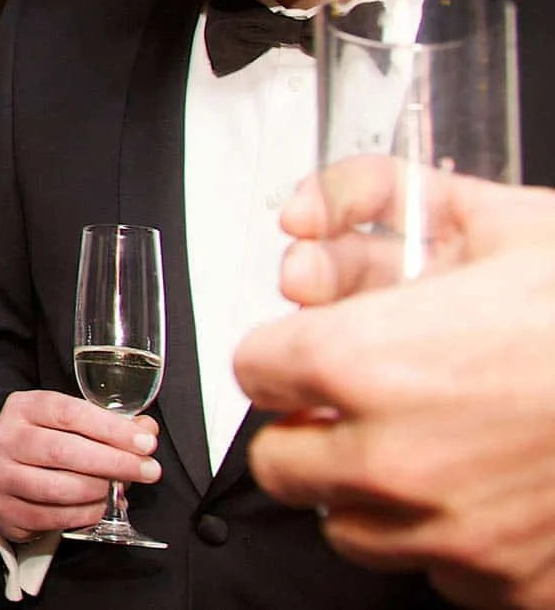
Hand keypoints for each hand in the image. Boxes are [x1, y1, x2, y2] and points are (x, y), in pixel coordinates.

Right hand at [0, 389, 160, 542]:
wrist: (5, 474)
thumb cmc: (45, 445)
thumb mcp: (71, 424)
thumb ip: (109, 425)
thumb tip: (146, 429)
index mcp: (23, 407)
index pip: (69, 412)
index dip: (111, 428)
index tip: (145, 441)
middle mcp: (5, 438)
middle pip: (64, 450)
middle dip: (114, 462)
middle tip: (148, 470)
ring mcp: (0, 475)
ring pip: (59, 488)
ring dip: (99, 491)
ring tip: (119, 490)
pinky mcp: (6, 509)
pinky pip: (53, 517)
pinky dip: (85, 514)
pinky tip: (99, 506)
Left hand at [238, 176, 554, 607]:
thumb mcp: (497, 216)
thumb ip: (374, 195)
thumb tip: (305, 211)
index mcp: (366, 362)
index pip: (254, 370)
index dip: (284, 350)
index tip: (308, 349)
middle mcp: (394, 458)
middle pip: (282, 460)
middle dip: (311, 425)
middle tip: (357, 400)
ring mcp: (453, 534)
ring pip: (351, 527)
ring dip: (371, 489)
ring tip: (432, 443)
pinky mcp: (511, 584)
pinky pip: (442, 573)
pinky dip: (454, 538)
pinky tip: (492, 489)